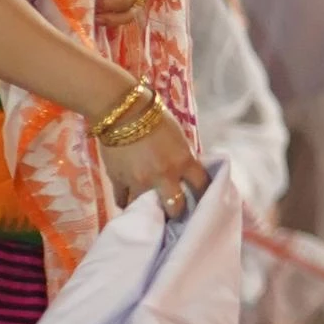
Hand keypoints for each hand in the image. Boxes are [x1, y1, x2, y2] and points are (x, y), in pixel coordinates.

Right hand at [104, 107, 202, 223]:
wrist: (121, 110)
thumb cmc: (154, 117)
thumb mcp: (178, 137)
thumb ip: (183, 157)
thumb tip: (186, 174)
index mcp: (183, 161)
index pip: (202, 186)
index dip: (204, 196)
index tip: (203, 202)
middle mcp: (164, 175)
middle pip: (176, 208)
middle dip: (177, 212)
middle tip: (176, 213)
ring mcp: (140, 181)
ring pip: (148, 208)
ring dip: (150, 210)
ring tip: (151, 212)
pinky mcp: (119, 181)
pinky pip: (123, 200)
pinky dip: (126, 202)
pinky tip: (130, 203)